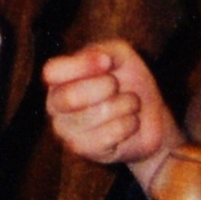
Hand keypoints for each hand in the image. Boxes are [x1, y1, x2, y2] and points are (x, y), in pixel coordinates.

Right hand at [42, 39, 181, 180]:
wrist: (149, 117)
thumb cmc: (129, 82)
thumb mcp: (119, 56)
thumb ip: (104, 50)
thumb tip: (99, 59)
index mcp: (58, 79)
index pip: (52, 72)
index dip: (82, 65)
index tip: (107, 61)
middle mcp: (54, 105)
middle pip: (71, 96)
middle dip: (107, 86)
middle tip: (118, 86)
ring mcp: (65, 130)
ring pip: (98, 113)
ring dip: (126, 104)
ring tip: (129, 104)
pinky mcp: (82, 149)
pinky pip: (110, 134)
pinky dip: (129, 124)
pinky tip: (129, 123)